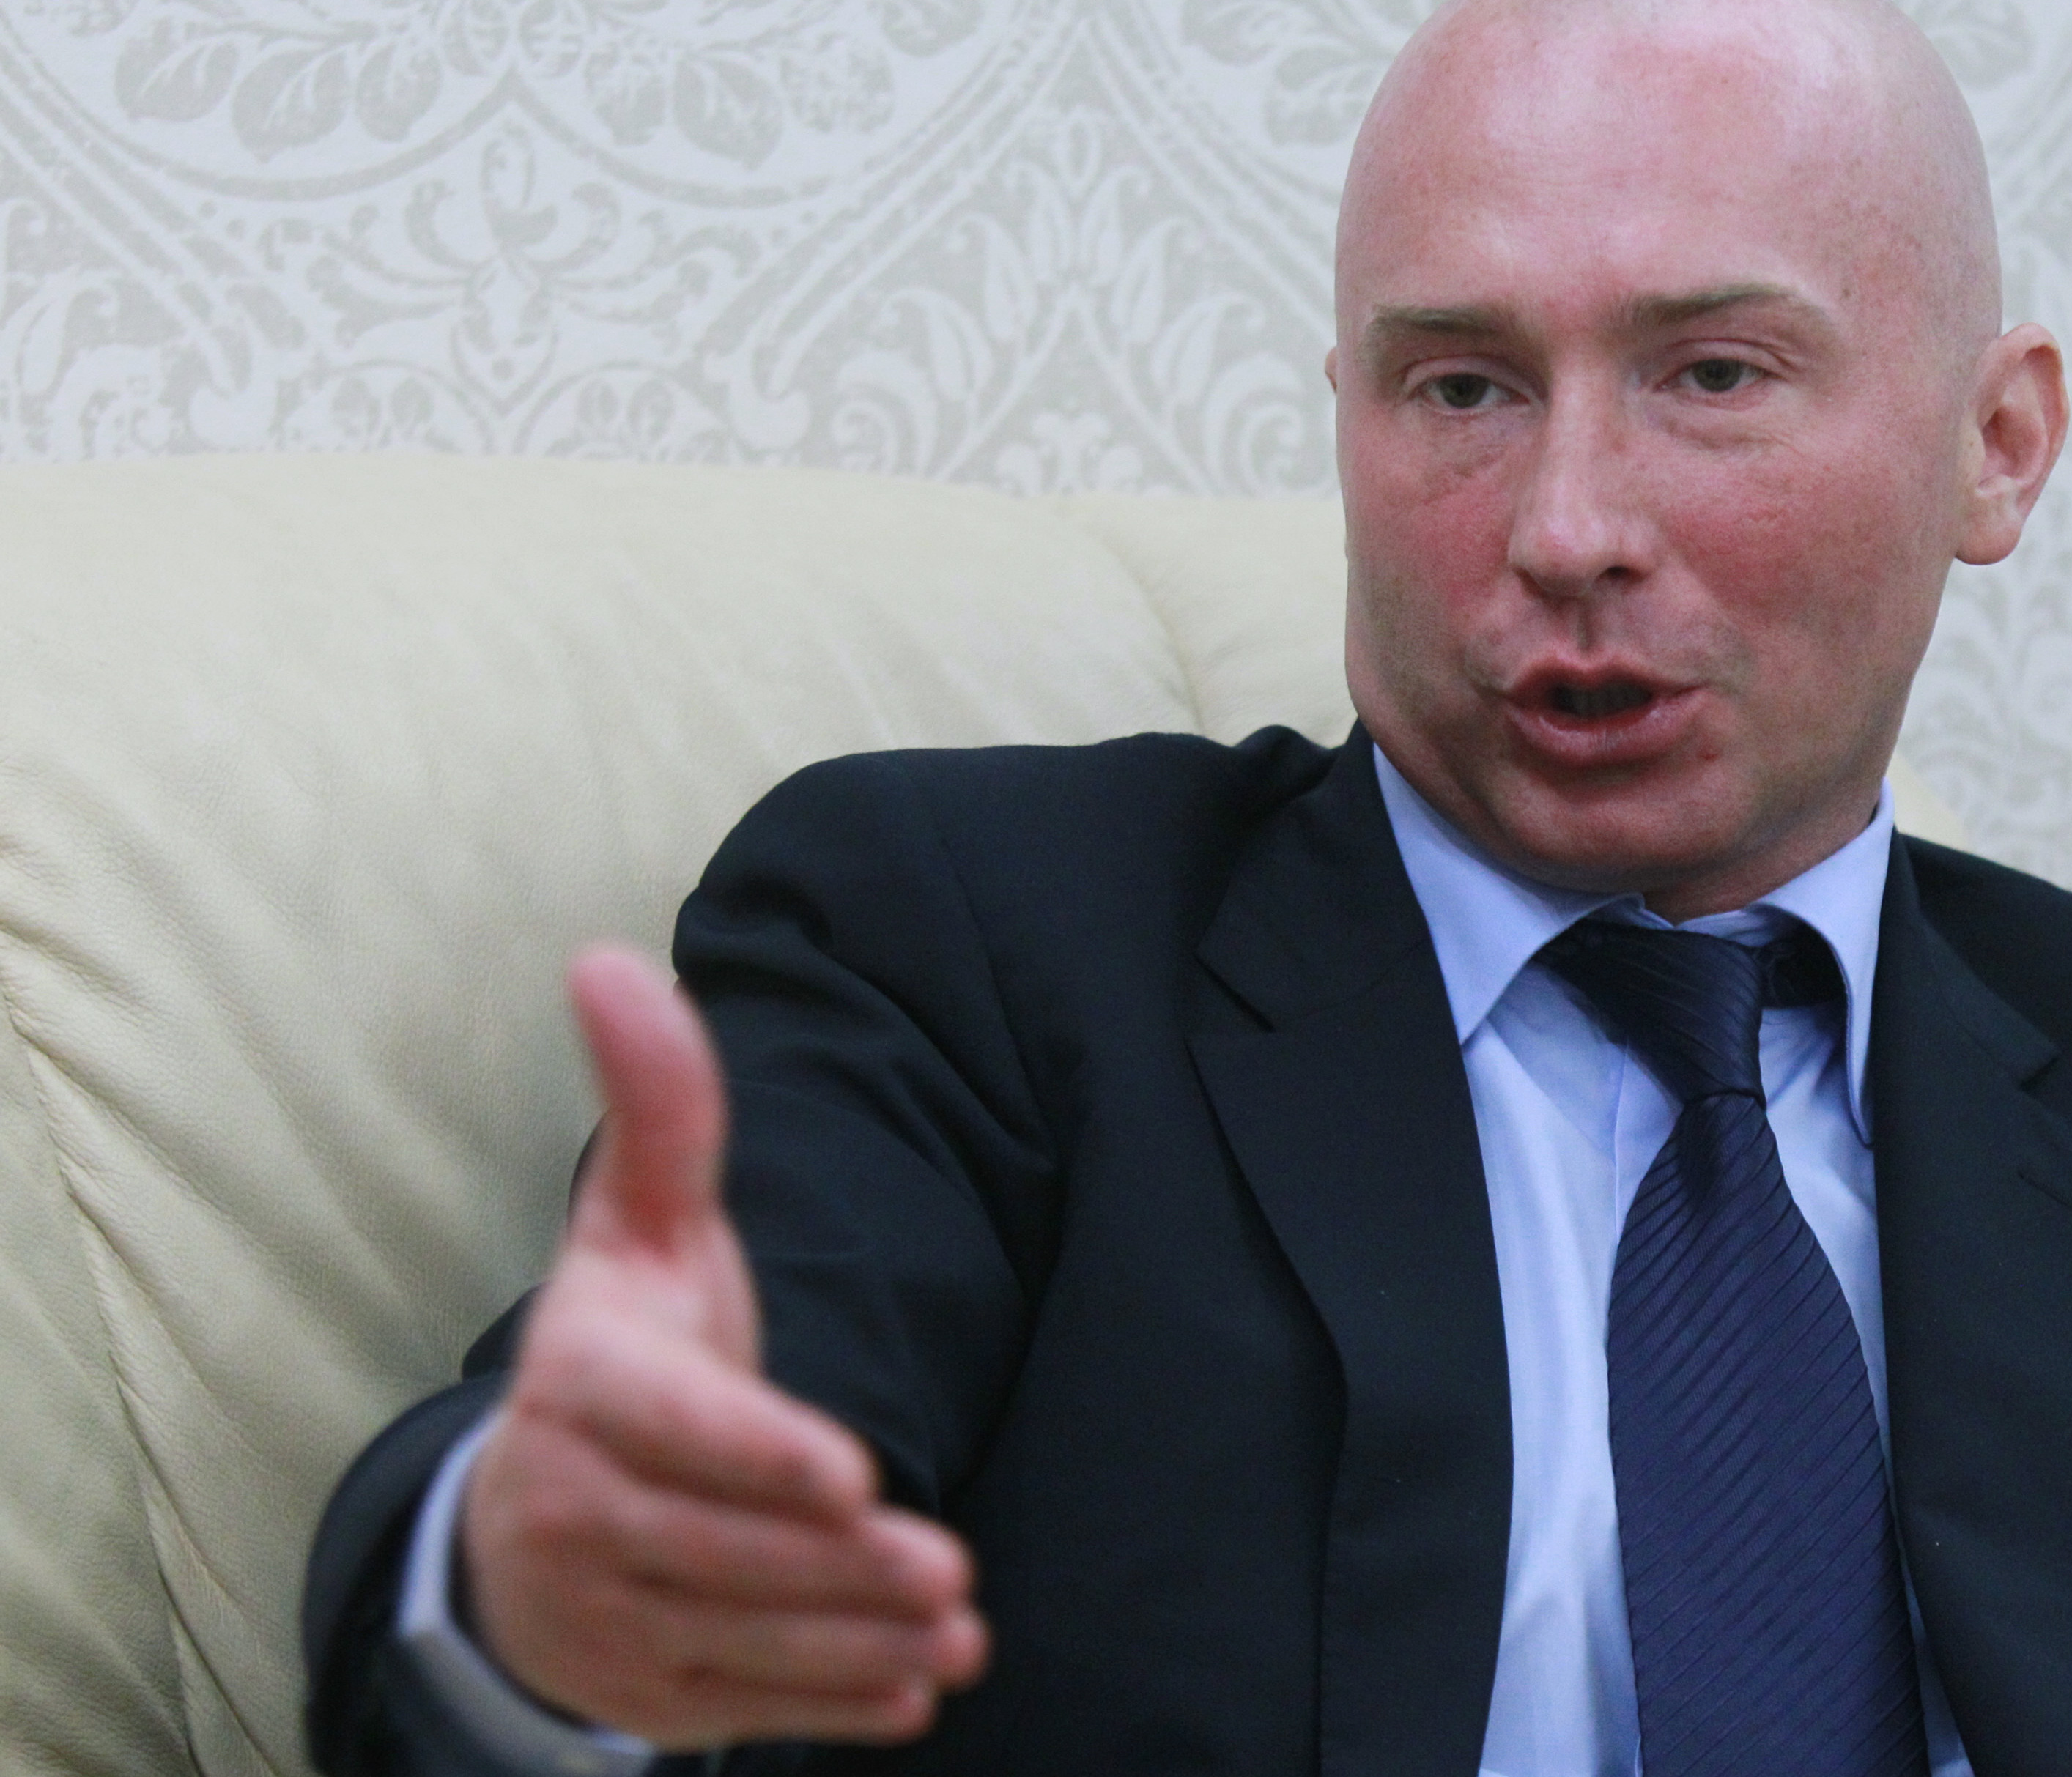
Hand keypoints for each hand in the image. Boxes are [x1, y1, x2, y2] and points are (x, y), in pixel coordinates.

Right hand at [460, 947, 987, 1748]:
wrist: (524, 1510)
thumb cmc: (619, 1346)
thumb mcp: (637, 1225)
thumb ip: (656, 1110)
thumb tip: (608, 958)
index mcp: (580, 1389)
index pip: (672, 1432)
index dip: (756, 1455)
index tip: (848, 1474)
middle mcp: (572, 1506)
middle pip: (720, 1548)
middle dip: (836, 1566)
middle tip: (948, 1566)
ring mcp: (599, 1608)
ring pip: (738, 1636)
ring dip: (851, 1642)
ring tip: (957, 1630)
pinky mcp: (637, 1684)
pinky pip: (737, 1707)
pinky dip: (828, 1708)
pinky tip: (913, 1693)